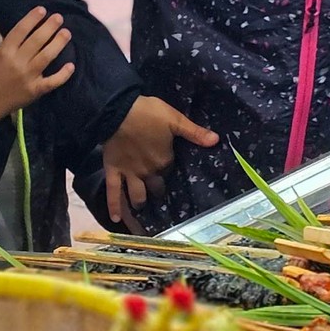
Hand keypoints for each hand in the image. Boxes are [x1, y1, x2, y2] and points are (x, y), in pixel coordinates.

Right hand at [0, 7, 75, 124]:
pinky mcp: (35, 91)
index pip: (20, 31)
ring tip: (67, 33)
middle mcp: (17, 62)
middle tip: (59, 17)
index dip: (31, 19)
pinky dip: (62, 75)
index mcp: (4, 51)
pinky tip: (71, 65)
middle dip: (49, 28)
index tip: (42, 10)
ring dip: (58, 44)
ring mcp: (28, 77)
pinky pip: (51, 82)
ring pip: (46, 58)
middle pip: (36, 42)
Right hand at [100, 96, 216, 224]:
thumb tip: (216, 140)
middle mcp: (148, 172)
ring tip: (141, 209)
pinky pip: (113, 192)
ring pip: (137, 195)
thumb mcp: (175, 119)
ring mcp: (130, 174)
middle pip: (156, 187)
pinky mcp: (113, 171)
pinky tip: (116, 219)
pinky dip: (114, 206)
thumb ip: (194, 132)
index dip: (170, 169)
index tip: (169, 169)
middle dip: (158, 191)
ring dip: (140, 203)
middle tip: (159, 193)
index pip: (170, 170)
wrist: (118, 111)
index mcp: (164, 160)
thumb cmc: (148, 113)